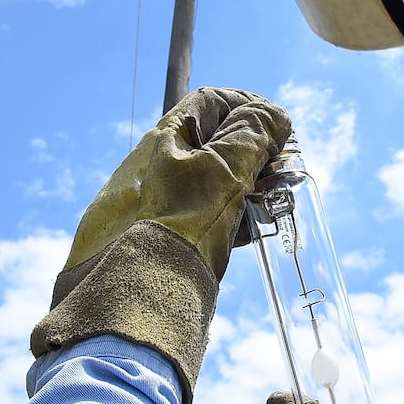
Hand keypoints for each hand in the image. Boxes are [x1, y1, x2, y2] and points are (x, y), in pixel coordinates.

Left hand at [29, 88, 291, 403]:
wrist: (124, 303)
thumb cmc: (172, 231)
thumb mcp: (222, 174)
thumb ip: (250, 138)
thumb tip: (271, 115)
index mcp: (164, 139)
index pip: (211, 101)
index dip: (249, 107)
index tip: (278, 130)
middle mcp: (151, 166)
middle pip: (211, 143)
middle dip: (253, 155)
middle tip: (279, 177)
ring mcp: (148, 204)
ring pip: (207, 183)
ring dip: (243, 190)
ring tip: (267, 211)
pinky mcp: (149, 240)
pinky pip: (195, 217)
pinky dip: (225, 220)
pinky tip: (242, 237)